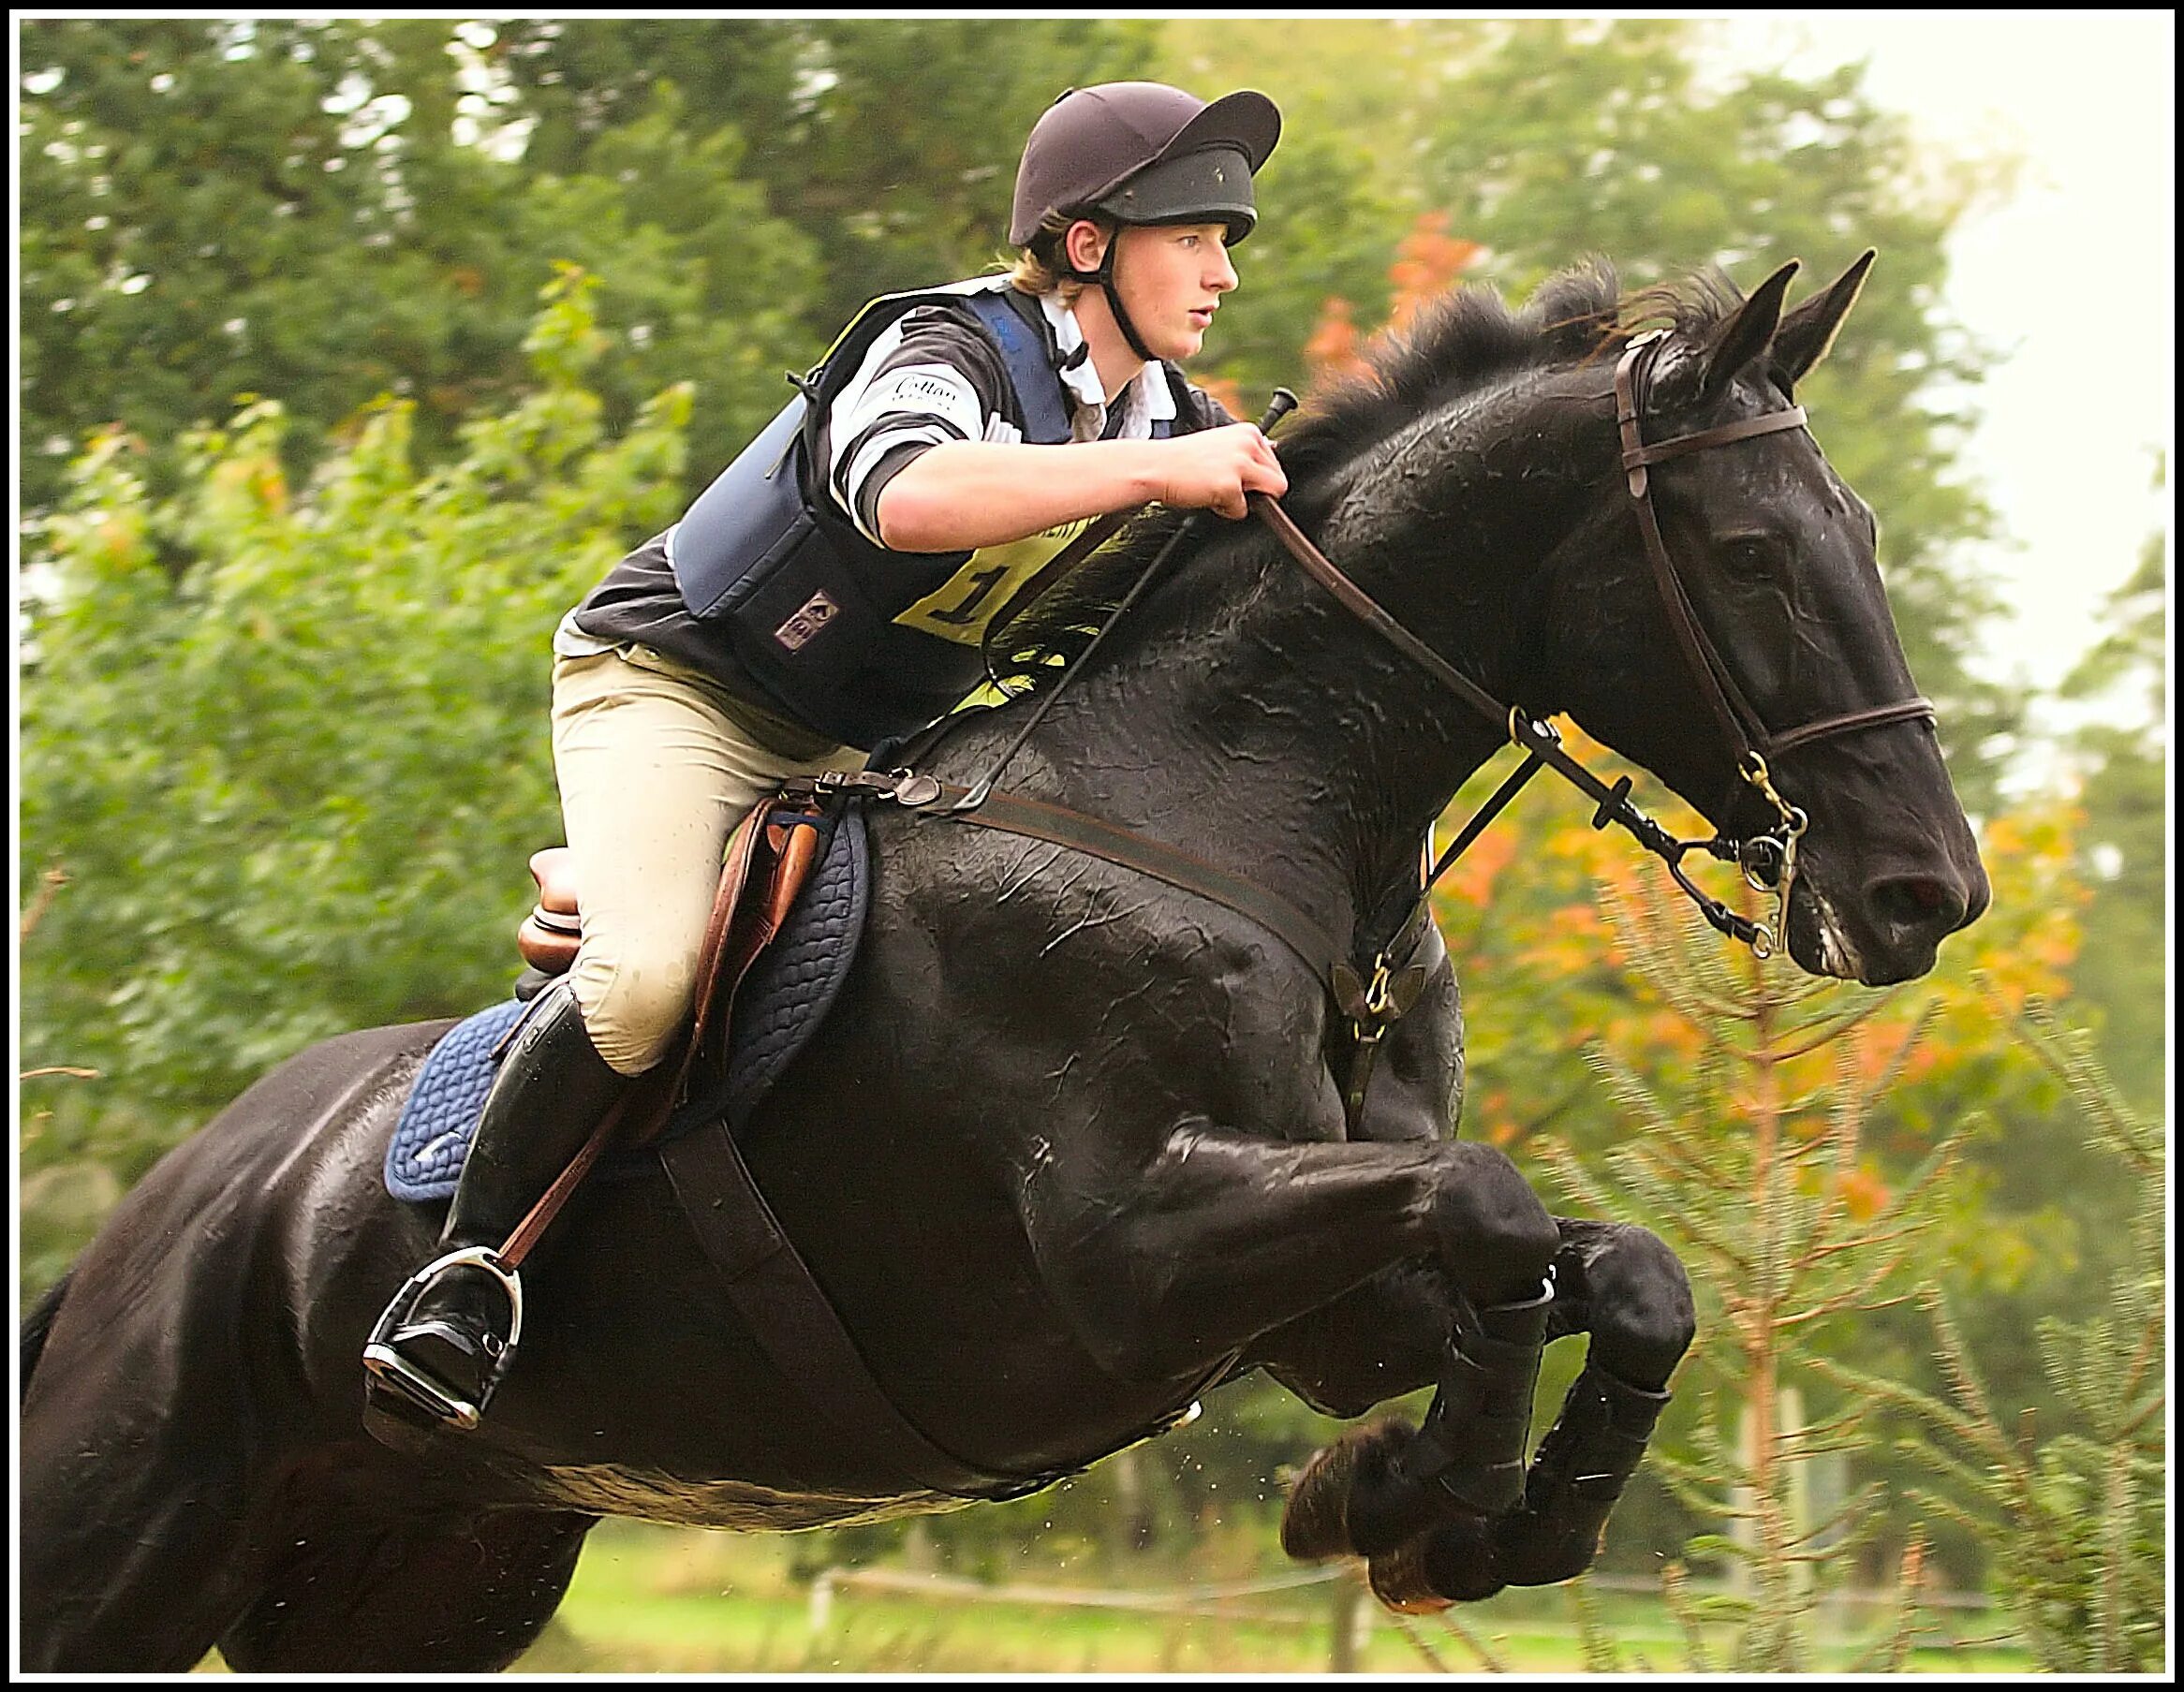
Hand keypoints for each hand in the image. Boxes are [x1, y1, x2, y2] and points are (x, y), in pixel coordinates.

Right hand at [1153, 423, 1288, 518]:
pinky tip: (1207, 495)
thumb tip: (1274, 449)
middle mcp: (1248, 444)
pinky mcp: (1231, 486)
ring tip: (1218, 489)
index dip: (1256, 478)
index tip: (1235, 477)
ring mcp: (1241, 464)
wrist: (1155, 466)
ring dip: (1244, 500)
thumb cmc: (1183, 459)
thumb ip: (1247, 450)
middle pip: (1278, 482)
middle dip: (1255, 491)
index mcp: (1249, 432)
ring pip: (1269, 495)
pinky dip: (1226, 510)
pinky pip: (1242, 511)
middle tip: (1225, 484)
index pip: (1275, 464)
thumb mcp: (1221, 444)